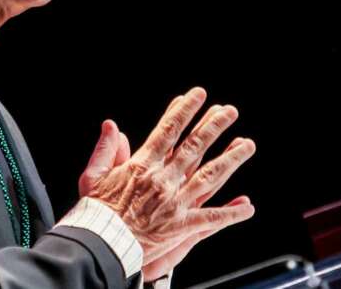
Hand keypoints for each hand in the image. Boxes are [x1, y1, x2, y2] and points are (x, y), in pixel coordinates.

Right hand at [80, 88, 256, 280]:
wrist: (103, 244)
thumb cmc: (97, 213)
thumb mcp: (93, 177)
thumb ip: (105, 150)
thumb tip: (112, 126)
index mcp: (143, 165)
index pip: (169, 131)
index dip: (184, 110)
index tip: (197, 96)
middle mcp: (163, 180)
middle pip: (195, 147)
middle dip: (214, 126)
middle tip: (230, 111)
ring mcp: (176, 202)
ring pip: (210, 176)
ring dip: (231, 159)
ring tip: (247, 144)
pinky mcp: (182, 226)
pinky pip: (211, 218)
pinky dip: (231, 213)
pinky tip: (247, 206)